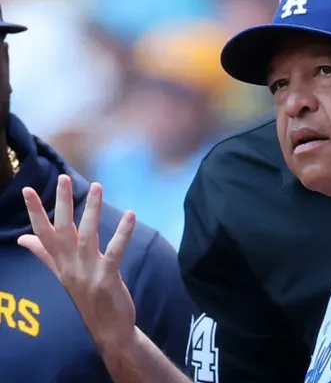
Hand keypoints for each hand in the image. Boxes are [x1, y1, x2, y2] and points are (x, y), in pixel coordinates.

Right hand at [18, 175, 136, 351]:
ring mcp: (87, 272)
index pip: (43, 234)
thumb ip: (45, 255)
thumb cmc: (88, 298)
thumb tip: (22, 240)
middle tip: (63, 178)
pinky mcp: (107, 278)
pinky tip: (130, 215)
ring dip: (92, 210)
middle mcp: (70, 265)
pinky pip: (114, 251)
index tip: (27, 190)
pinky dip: (122, 232)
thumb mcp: (63, 275)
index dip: (35, 212)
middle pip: (62, 230)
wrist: (108, 330)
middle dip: (62, 203)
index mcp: (61, 263)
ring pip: (87, 235)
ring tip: (97, 186)